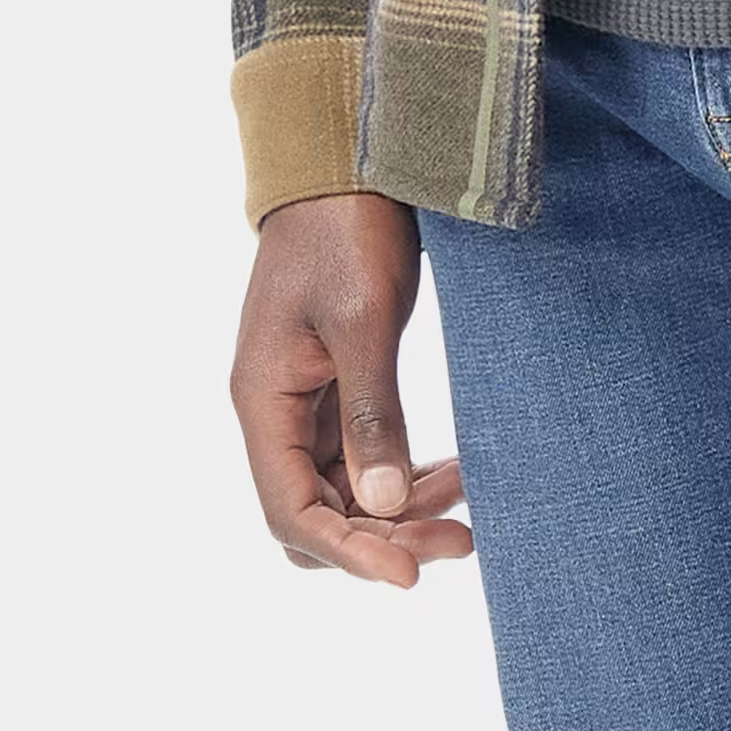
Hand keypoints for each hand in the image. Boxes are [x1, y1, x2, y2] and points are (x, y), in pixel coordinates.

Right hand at [231, 193, 476, 585]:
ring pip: (345, 489)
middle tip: (458, 539)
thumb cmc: (346, 227)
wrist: (347, 157)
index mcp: (263, 400)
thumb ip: (371, 413)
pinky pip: (361, 453)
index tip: (412, 573)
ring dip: (399, 508)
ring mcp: (305, 398)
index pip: (292, 513)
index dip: (350, 552)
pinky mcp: (337, 381)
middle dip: (383, 537)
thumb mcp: (363, 318)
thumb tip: (382, 507)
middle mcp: (276, 410)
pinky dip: (402, 470)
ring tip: (467, 501)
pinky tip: (450, 469)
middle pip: (318, 513)